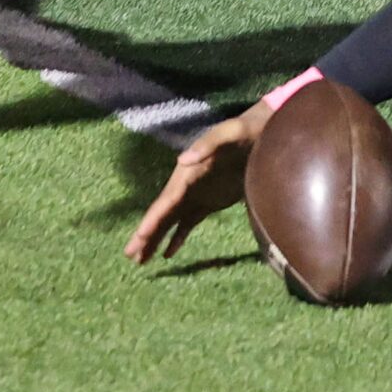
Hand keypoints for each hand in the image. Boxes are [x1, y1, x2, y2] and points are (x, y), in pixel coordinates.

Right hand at [124, 107, 264, 261]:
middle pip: (162, 214)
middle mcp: (186, 186)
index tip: (140, 235)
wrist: (262, 133)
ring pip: (171, 222)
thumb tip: (182, 160)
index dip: (153, 218)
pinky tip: (166, 254)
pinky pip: (188, 224)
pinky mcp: (208, 203)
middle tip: (129, 255)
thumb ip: (209, 144)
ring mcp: (196, 196)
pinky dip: (176, 239)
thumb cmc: (245, 131)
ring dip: (155, 239)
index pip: (166, 199)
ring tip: (140, 260)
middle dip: (146, 234)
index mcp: (187, 172)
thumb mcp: (230, 133)